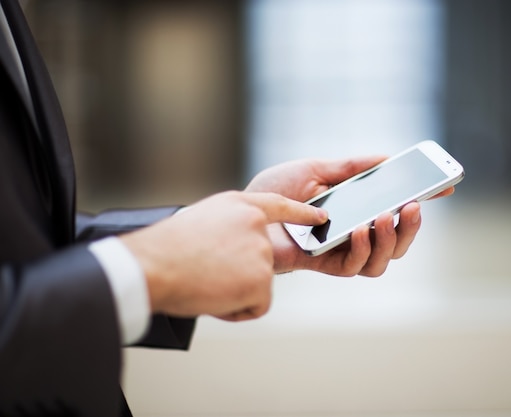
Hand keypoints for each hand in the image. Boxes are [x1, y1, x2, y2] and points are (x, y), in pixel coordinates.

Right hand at [121, 191, 326, 320]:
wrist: (154, 266)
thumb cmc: (166, 249)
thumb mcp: (202, 220)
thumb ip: (229, 227)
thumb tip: (238, 249)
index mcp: (240, 205)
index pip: (279, 206)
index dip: (302, 213)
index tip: (322, 217)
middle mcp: (256, 225)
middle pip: (263, 260)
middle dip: (239, 274)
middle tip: (208, 272)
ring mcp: (262, 251)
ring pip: (259, 284)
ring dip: (235, 292)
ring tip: (206, 282)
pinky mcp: (262, 279)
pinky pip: (258, 305)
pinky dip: (237, 310)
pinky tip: (214, 296)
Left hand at [246, 157, 454, 276]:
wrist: (245, 210)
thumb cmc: (278, 190)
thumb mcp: (318, 169)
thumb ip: (352, 167)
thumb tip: (389, 158)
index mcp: (358, 208)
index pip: (398, 208)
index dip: (424, 199)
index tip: (447, 185)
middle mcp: (356, 233)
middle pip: (399, 241)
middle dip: (412, 227)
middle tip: (414, 206)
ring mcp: (343, 251)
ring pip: (383, 260)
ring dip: (391, 240)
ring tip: (384, 217)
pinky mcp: (326, 264)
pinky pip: (355, 267)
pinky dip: (362, 249)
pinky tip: (359, 230)